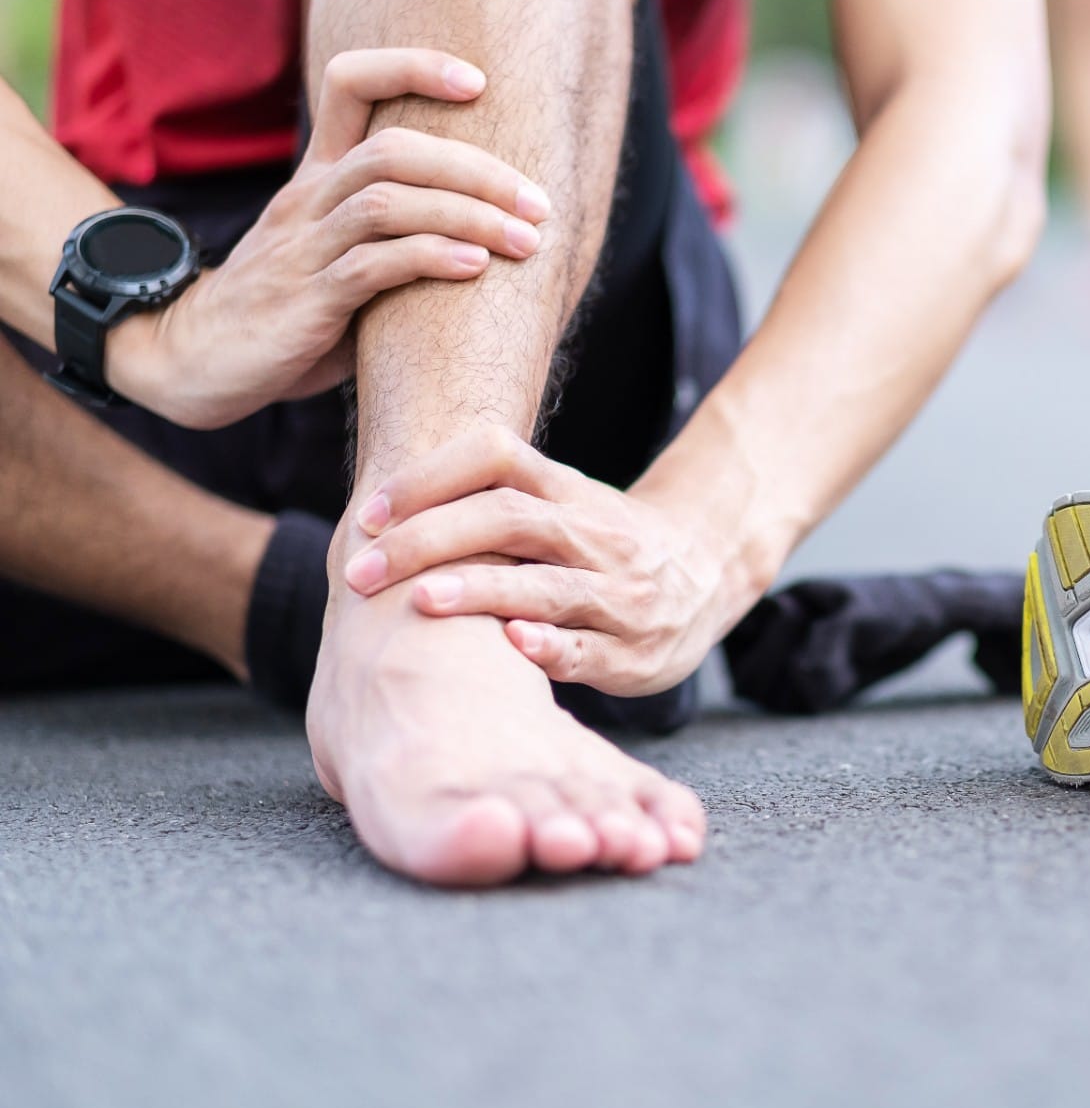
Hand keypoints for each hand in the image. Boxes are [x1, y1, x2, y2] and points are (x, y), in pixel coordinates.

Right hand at [111, 48, 551, 428]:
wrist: (199, 362)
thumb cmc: (289, 312)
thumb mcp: (341, 259)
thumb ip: (399, 240)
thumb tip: (491, 241)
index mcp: (316, 177)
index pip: (348, 83)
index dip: (409, 66)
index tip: (476, 81)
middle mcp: (308, 199)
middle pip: (392, 149)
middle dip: (475, 168)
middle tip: (536, 202)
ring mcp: (303, 248)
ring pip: (386, 202)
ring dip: (467, 216)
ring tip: (525, 239)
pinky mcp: (306, 300)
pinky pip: (372, 266)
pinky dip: (430, 259)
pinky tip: (476, 267)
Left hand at [343, 426, 746, 695]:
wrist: (711, 573)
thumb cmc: (606, 543)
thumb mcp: (567, 504)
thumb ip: (498, 500)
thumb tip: (379, 514)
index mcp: (569, 491)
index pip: (495, 456)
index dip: (428, 478)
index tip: (369, 514)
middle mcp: (596, 534)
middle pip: (507, 519)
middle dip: (427, 541)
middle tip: (361, 571)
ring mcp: (619, 593)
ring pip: (546, 584)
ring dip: (480, 589)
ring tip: (421, 599)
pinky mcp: (632, 652)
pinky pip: (588, 647)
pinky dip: (550, 645)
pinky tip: (513, 644)